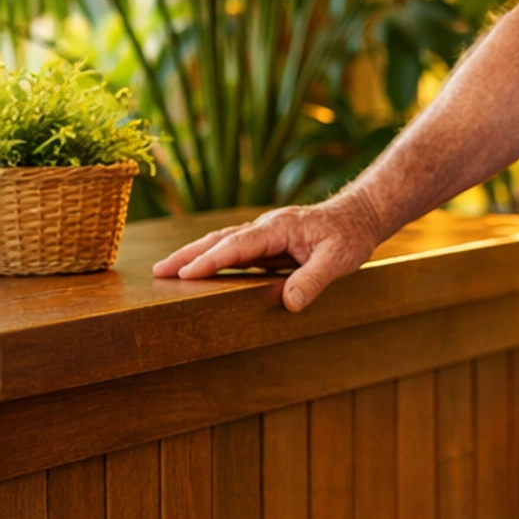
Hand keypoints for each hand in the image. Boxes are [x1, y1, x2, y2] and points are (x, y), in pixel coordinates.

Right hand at [151, 188, 384, 313]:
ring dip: (195, 255)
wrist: (360, 215)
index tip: (185, 274)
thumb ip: (313, 280)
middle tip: (158, 271)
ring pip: (223, 243)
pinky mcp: (268, 243)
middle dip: (188, 255)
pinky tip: (200, 271)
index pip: (237, 246)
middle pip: (219, 240)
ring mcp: (265, 234)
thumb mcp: (338, 259)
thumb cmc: (350, 236)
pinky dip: (213, 258)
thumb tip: (289, 302)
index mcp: (278, 228)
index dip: (210, 261)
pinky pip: (235, 251)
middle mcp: (266, 227)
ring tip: (167, 271)